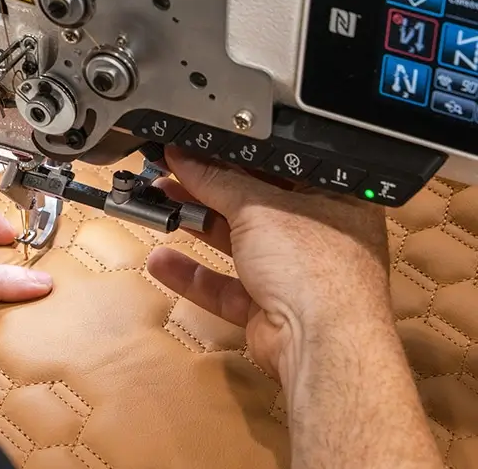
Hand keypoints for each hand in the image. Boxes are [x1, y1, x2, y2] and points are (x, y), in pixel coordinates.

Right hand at [147, 148, 390, 379]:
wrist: (320, 344)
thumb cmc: (315, 267)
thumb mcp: (257, 207)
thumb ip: (216, 180)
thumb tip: (186, 156)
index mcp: (331, 198)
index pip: (277, 167)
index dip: (235, 156)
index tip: (200, 147)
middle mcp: (316, 233)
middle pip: (252, 203)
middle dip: (208, 189)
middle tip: (171, 171)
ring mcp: (293, 272)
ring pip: (236, 242)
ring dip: (197, 225)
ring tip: (159, 205)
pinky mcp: (269, 306)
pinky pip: (226, 284)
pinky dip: (195, 273)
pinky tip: (163, 261)